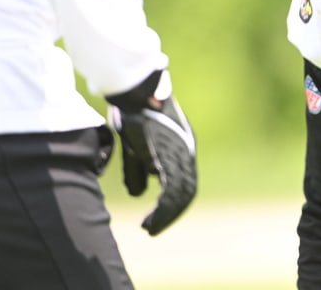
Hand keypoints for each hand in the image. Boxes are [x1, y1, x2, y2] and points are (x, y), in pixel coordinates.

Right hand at [107, 69, 196, 235]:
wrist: (134, 90)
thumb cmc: (135, 113)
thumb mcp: (136, 146)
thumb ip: (138, 168)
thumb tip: (139, 193)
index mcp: (181, 150)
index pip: (184, 184)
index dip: (172, 206)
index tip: (156, 220)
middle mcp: (185, 152)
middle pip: (185, 191)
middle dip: (169, 215)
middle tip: (151, 229)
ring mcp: (178, 152)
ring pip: (180, 192)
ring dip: (165, 215)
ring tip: (149, 228)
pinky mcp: (166, 152)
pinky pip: (170, 185)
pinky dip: (162, 206)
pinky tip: (150, 216)